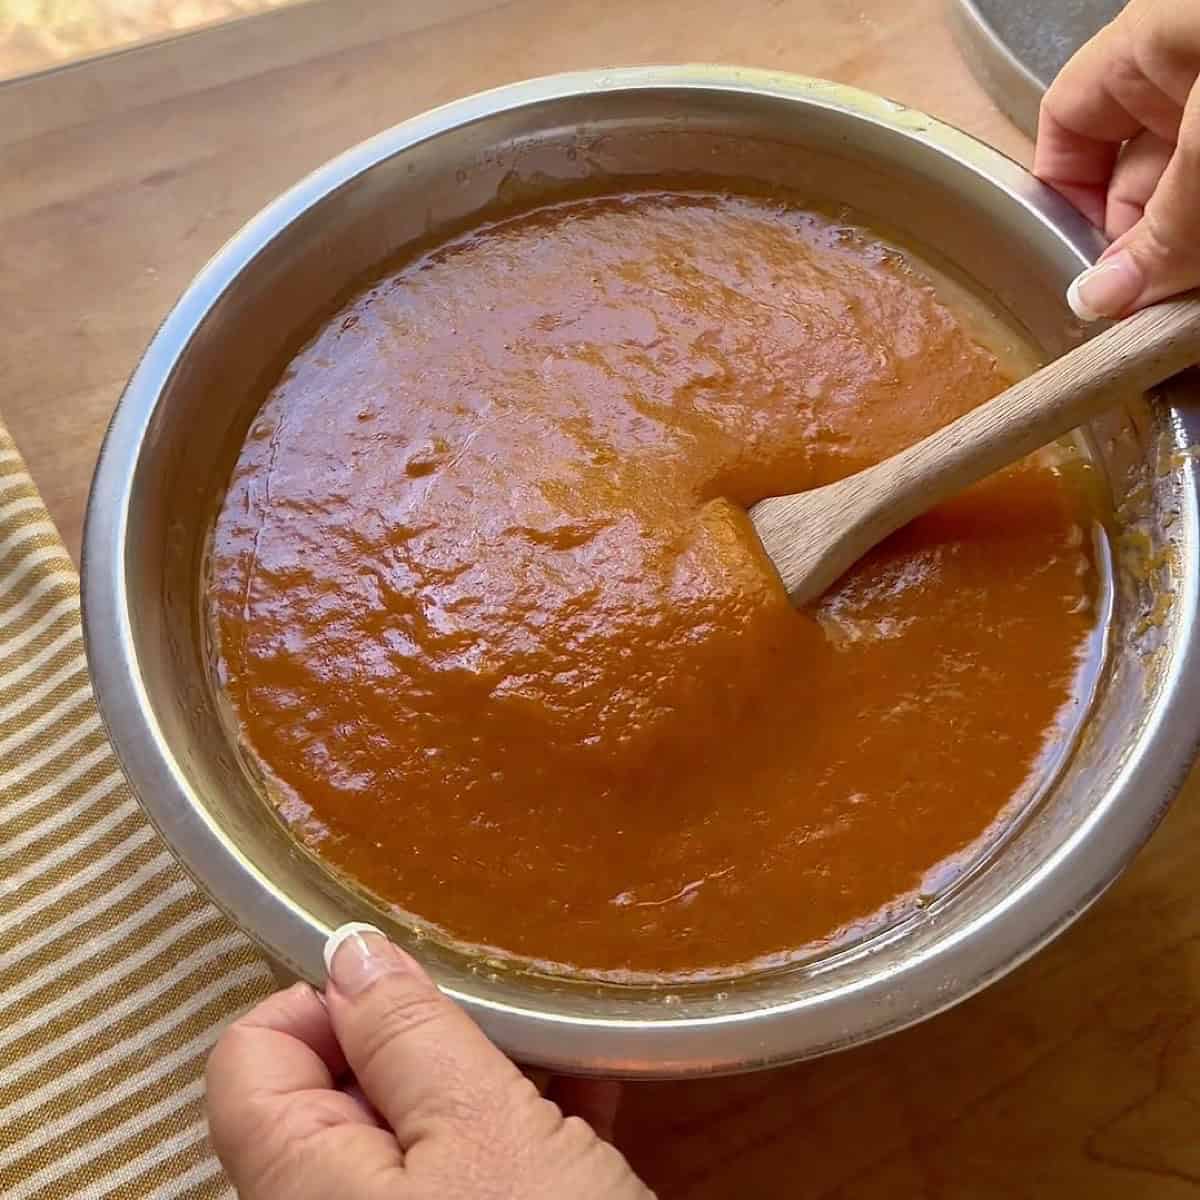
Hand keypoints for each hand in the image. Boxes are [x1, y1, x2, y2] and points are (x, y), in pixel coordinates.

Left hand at [206, 924, 652, 1198]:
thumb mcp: (487, 1131)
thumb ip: (407, 1037)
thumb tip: (348, 952)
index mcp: (298, 1190)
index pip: (250, 1057)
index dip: (325, 1001)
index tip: (417, 995)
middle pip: (335, 1090)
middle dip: (423, 1041)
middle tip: (508, 1028)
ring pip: (411, 1131)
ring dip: (482, 1079)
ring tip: (563, 1054)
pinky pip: (457, 1177)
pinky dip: (509, 1133)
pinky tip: (584, 1103)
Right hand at [1034, 0, 1199, 318]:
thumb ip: (1165, 223)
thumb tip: (1097, 301)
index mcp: (1149, 44)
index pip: (1069, 123)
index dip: (1064, 195)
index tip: (1081, 266)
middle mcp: (1190, 74)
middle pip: (1135, 176)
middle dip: (1138, 244)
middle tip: (1147, 308)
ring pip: (1188, 199)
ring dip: (1183, 258)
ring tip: (1184, 297)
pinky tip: (1199, 290)